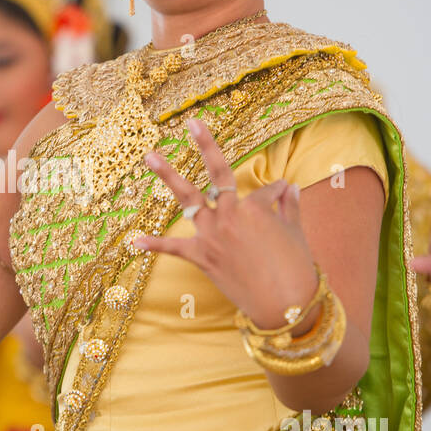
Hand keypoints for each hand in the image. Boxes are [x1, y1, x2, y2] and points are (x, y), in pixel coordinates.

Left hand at [135, 117, 318, 328]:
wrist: (286, 307)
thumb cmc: (296, 268)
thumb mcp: (296, 232)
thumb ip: (289, 207)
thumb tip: (290, 188)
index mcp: (255, 206)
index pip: (263, 191)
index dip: (275, 192)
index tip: (283, 194)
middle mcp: (230, 215)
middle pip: (217, 174)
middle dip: (205, 145)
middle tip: (191, 123)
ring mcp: (212, 235)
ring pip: (187, 198)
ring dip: (168, 176)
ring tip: (150, 156)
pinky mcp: (201, 258)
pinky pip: (173, 248)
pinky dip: (153, 245)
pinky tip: (133, 241)